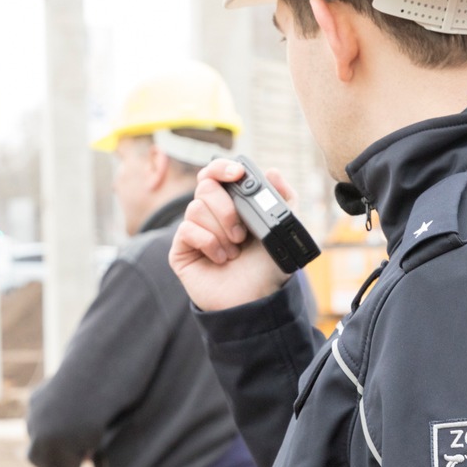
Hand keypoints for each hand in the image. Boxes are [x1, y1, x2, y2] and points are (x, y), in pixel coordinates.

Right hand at [169, 158, 295, 311]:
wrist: (256, 299)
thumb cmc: (268, 268)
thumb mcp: (285, 230)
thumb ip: (285, 199)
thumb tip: (272, 171)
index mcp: (232, 204)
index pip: (216, 173)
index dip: (222, 167)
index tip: (237, 173)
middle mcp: (210, 214)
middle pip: (205, 186)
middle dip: (227, 208)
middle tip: (241, 233)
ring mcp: (194, 231)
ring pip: (196, 208)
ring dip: (221, 231)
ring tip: (234, 252)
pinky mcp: (181, 250)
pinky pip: (188, 230)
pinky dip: (209, 242)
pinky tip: (220, 258)